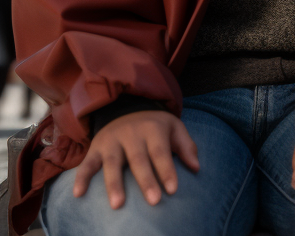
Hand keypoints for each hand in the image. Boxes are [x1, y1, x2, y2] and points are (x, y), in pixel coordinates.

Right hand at [74, 110, 198, 209]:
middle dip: (146, 181)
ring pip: (113, 163)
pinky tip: (78, 194)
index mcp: (153, 129)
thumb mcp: (174, 128)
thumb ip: (186, 146)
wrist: (127, 108)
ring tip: (118, 205)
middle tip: (154, 201)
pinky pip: (87, 163)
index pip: (161, 152)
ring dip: (114, 184)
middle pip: (139, 160)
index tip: (173, 190)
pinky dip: (82, 177)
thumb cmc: (155, 126)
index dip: (167, 170)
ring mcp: (112, 141)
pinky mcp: (96, 148)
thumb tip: (196, 168)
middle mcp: (132, 134)